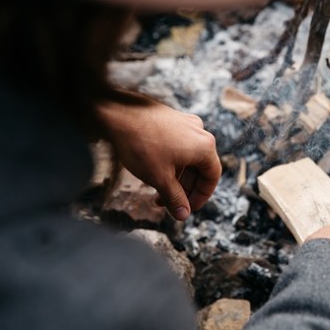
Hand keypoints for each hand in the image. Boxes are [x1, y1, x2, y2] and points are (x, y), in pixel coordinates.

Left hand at [96, 91, 221, 220]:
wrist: (117, 114)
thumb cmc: (141, 145)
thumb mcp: (160, 178)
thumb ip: (175, 198)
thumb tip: (183, 215)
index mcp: (204, 146)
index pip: (212, 177)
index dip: (201, 196)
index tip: (188, 209)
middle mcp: (200, 132)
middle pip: (200, 167)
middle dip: (185, 189)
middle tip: (170, 204)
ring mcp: (185, 124)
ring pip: (188, 158)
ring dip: (176, 177)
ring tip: (157, 193)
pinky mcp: (172, 120)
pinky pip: (178, 146)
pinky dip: (171, 163)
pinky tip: (154, 173)